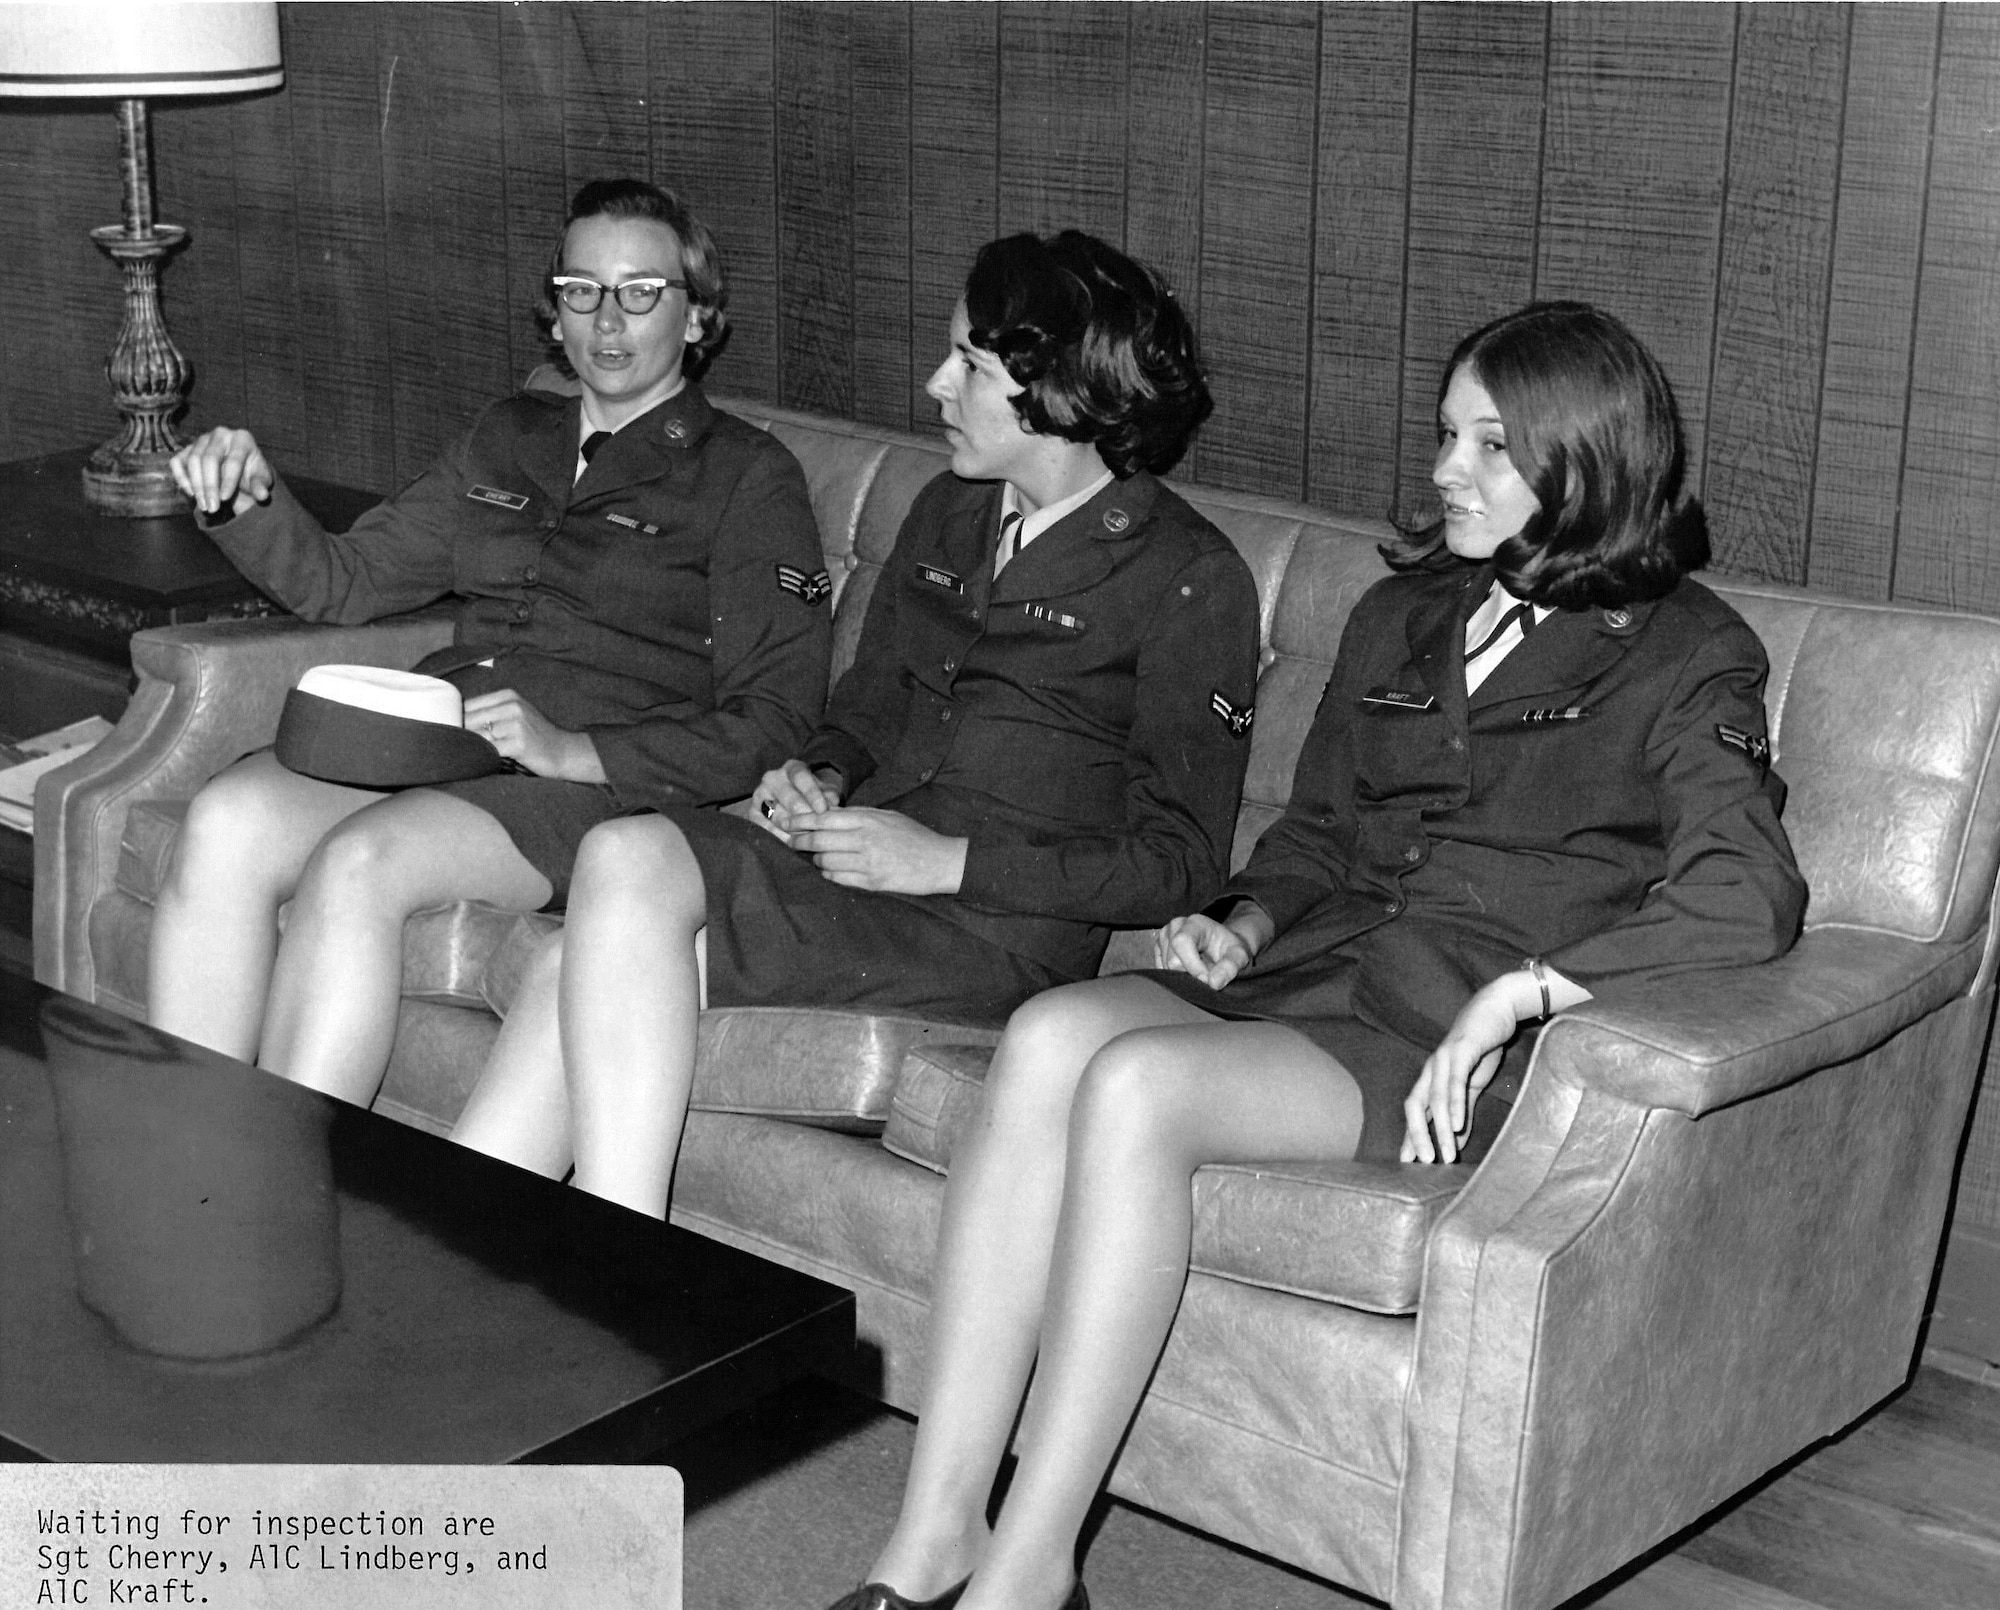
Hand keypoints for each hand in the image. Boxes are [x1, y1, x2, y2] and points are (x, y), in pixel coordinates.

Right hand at [170, 427, 273, 515]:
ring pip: (193, 460)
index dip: (228, 481)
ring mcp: (201, 439)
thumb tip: (263, 495)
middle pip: (209, 459)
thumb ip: (260, 486)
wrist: (239, 471)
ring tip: (204, 506)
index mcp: (243, 438)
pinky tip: (192, 495)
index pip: (233, 460)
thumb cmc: (252, 474)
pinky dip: (181, 478)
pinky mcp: (187, 448)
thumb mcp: (261, 480)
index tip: (226, 499)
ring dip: (196, 486)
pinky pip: (177, 461)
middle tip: (212, 508)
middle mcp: (220, 434)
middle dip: (209, 486)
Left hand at [461, 689, 603, 781]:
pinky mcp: (518, 743)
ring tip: (475, 754)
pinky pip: (489, 750)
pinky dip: (483, 756)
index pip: (468, 705)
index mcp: (508, 695)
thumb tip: (456, 721)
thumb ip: (491, 712)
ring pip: (478, 736)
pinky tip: (486, 760)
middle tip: (461, 747)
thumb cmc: (535, 735)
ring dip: (473, 747)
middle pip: (470, 720)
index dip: (458, 721)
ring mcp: (516, 724)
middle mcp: (512, 706)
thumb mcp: (516, 714)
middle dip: (463, 735)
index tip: (457, 733)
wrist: (563, 751)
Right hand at [750, 759, 842, 839]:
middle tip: (819, 831)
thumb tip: (832, 802)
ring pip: (779, 817)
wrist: (788, 803)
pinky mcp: (752, 812)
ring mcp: (760, 794)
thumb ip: (829, 795)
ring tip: (809, 840)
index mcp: (792, 768)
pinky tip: (792, 844)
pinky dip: (780, 837)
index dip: (812, 793)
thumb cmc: (813, 796)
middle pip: (791, 800)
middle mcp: (773, 778)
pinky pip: (766, 828)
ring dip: (795, 831)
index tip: (823, 810)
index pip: (801, 777)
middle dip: (807, 817)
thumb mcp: (824, 791)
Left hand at [784, 807, 967, 894]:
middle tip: (790, 841)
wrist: (940, 861)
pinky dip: (829, 873)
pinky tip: (830, 869)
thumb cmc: (914, 836)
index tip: (787, 822)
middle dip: (799, 841)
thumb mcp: (887, 816)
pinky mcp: (872, 883)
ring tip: (815, 856)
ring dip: (815, 859)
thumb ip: (859, 815)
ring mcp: (868, 863)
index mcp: (868, 820)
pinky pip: (838, 878)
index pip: (824, 818)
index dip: (801, 821)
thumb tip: (828, 814)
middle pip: (819, 841)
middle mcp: (865, 840)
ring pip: (825, 861)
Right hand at [1155, 913, 1254, 989]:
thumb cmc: (1230, 950)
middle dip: (1190, 974)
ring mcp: (1164, 937)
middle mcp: (1175, 926)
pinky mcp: (1159, 950)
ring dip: (1183, 976)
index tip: (1208, 980)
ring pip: (1165, 968)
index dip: (1193, 966)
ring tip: (1199, 970)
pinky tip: (1188, 971)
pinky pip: (1161, 971)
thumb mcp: (1239, 957)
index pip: (1182, 942)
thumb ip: (1230, 968)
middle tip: (1207, 975)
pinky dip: (1175, 977)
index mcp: (1195, 922)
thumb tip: (1213, 983)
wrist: (1222, 948)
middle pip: (1172, 960)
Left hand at [1401, 978, 1522, 1163]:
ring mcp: (1443, 1059)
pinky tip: (1457, 1125)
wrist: (1496, 1008)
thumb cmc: (1482, 1046)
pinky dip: (1454, 1105)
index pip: (1415, 1111)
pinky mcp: (1460, 1050)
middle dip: (1417, 1136)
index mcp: (1431, 1077)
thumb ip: (1463, 1109)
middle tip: (1424, 1163)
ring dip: (1439, 1129)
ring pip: (1435, 1099)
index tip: (1408, 1163)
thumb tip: (1456, 1139)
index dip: (1411, 1135)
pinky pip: (1454, 1082)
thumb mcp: (1472, 1083)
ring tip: (1444, 1154)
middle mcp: (1431, 1069)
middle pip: (1415, 1106)